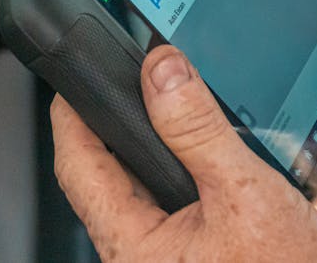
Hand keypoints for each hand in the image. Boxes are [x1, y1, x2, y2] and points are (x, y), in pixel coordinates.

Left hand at [51, 45, 316, 262]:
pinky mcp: (188, 254)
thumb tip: (162, 73)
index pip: (78, 165)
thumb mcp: (244, 191)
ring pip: (139, 188)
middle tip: (135, 79)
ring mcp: (163, 256)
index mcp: (133, 246)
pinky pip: (168, 204)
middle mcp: (138, 256)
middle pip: (104, 174)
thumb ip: (198, 130)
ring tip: (175, 107)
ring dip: (155, 146)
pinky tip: (206, 156)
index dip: (72, 113)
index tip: (77, 75)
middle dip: (118, 123)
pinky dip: (181, 169)